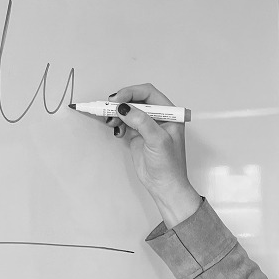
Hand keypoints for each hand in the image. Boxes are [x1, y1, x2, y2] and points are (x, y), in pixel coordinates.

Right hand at [108, 83, 200, 225]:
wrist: (164, 186)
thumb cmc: (169, 166)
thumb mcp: (158, 141)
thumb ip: (142, 122)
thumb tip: (124, 107)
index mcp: (170, 114)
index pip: (149, 93)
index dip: (131, 92)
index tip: (118, 100)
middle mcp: (159, 117)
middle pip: (136, 99)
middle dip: (121, 102)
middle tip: (108, 108)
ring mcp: (147, 125)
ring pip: (128, 110)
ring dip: (117, 113)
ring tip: (112, 122)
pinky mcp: (138, 134)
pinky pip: (124, 121)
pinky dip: (117, 123)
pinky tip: (117, 131)